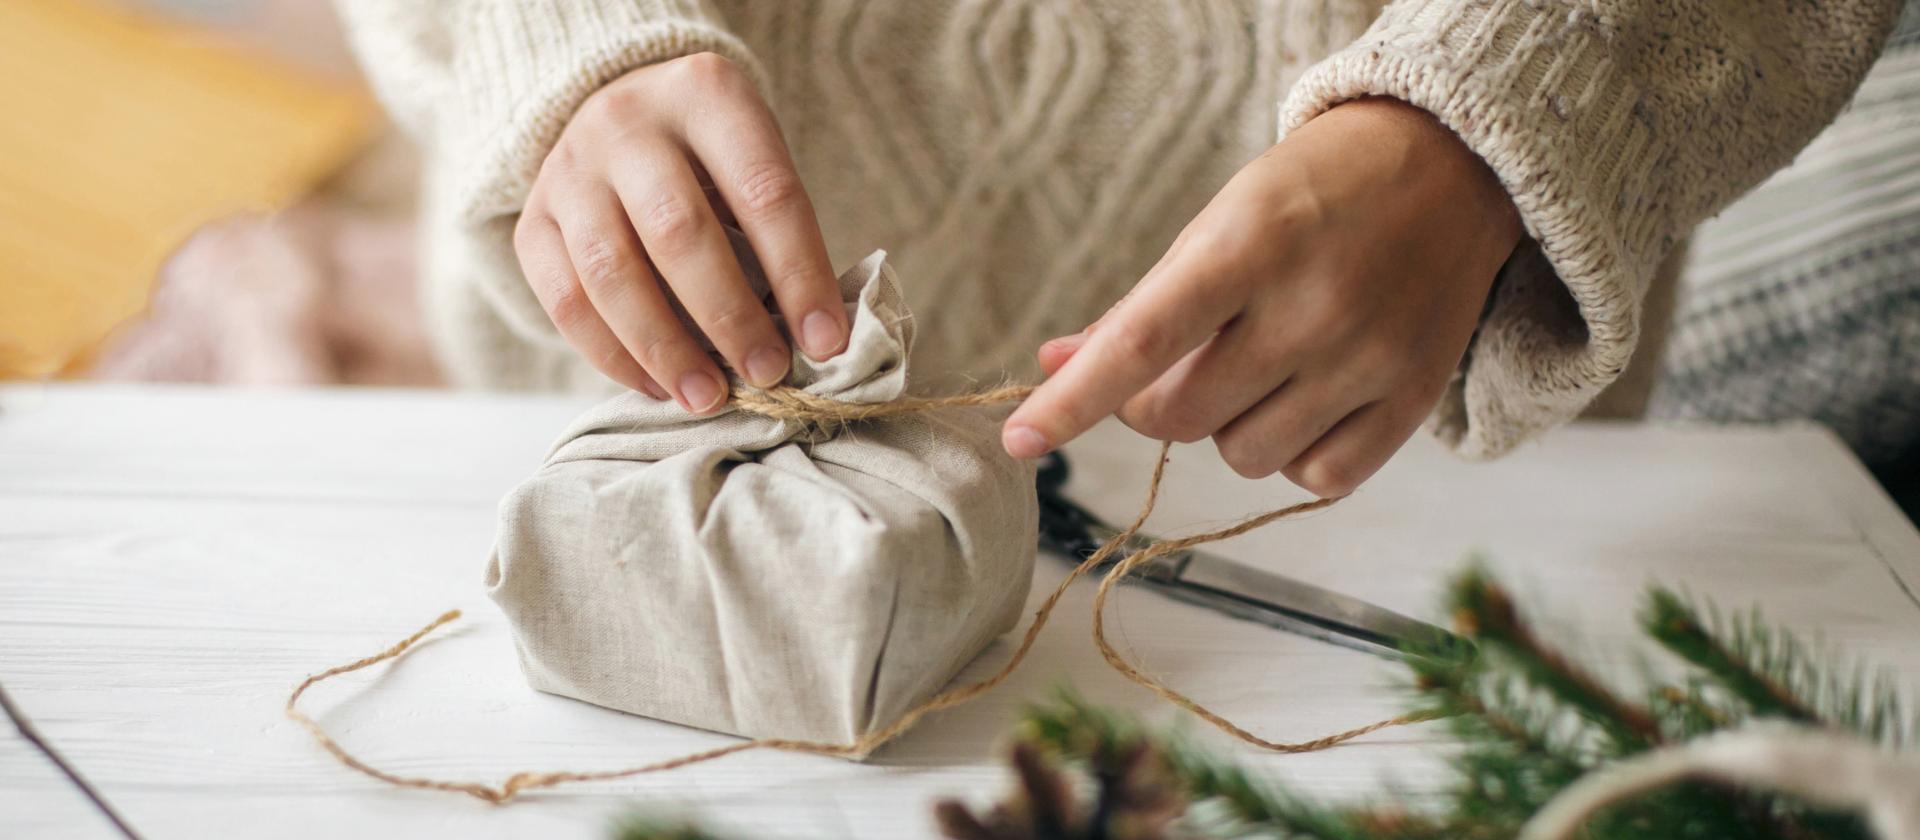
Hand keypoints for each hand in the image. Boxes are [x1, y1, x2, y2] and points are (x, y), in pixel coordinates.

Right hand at [513, 53, 845, 412]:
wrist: (619, 116)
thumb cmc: (710, 157)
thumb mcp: (753, 159)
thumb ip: (777, 233)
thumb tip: (810, 337)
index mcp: (707, 94)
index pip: (763, 192)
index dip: (799, 273)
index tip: (826, 340)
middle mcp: (627, 122)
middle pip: (679, 232)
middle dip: (730, 317)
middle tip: (767, 375)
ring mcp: (569, 170)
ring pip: (610, 272)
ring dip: (665, 349)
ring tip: (709, 397)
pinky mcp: (532, 221)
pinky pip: (564, 301)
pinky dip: (612, 356)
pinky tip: (656, 386)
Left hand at [1004, 98, 1522, 496]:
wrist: (1449, 168)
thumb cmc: (1311, 193)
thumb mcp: (1219, 222)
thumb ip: (1138, 307)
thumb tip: (1051, 365)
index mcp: (1250, 245)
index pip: (1139, 343)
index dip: (1071, 400)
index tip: (1019, 436)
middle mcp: (1312, 307)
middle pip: (1180, 417)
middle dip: (1159, 402)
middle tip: (1191, 356)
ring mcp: (1367, 359)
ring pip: (1241, 457)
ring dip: (1228, 427)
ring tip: (1264, 364)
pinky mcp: (1412, 401)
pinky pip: (1314, 479)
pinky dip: (1293, 454)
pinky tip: (1307, 399)